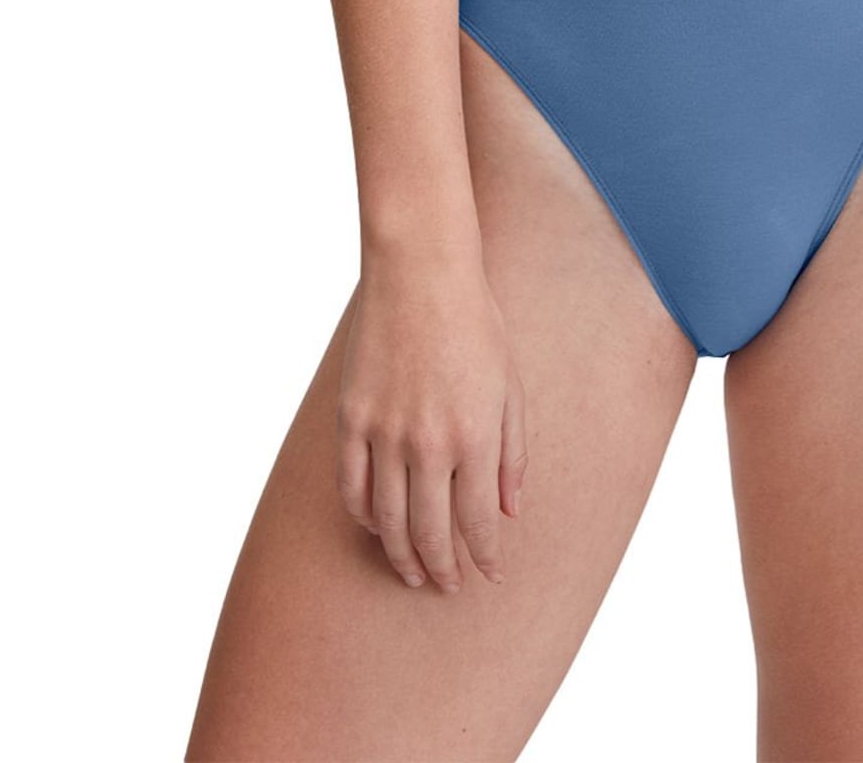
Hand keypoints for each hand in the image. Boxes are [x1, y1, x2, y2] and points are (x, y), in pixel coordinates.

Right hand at [336, 247, 528, 593]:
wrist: (421, 274)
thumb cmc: (476, 324)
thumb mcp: (511, 386)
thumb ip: (512, 453)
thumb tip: (510, 510)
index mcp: (475, 436)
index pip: (479, 522)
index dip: (484, 557)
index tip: (489, 575)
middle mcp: (429, 443)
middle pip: (431, 532)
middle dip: (442, 569)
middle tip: (446, 587)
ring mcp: (384, 433)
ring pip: (388, 520)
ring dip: (401, 555)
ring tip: (412, 572)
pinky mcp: (350, 420)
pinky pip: (352, 487)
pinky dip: (364, 517)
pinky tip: (377, 528)